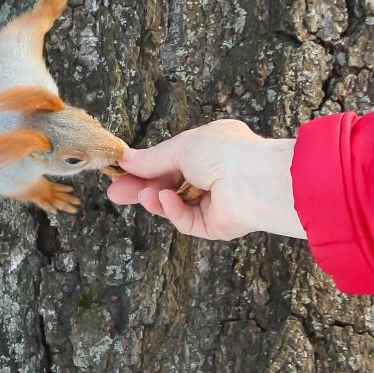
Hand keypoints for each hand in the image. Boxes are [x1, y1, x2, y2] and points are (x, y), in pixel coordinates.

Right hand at [107, 119, 305, 239]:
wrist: (257, 182)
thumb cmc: (225, 153)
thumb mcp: (181, 147)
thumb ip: (152, 158)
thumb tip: (126, 160)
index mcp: (210, 147)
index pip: (170, 160)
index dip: (145, 167)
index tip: (121, 171)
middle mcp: (214, 173)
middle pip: (169, 184)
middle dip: (142, 188)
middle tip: (116, 193)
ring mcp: (216, 201)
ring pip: (175, 204)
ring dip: (157, 199)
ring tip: (143, 196)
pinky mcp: (216, 225)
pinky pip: (188, 220)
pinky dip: (174, 211)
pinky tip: (166, 200)